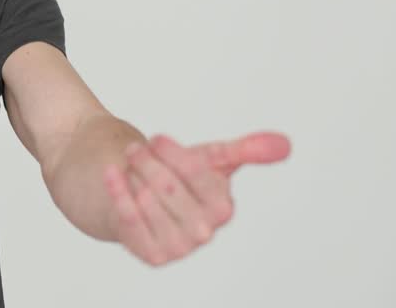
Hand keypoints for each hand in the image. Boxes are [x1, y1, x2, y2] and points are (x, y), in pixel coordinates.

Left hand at [102, 131, 290, 266]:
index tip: (156, 139)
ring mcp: (179, 248)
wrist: (139, 199)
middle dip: (147, 161)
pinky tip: (111, 174)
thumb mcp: (211, 160)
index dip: (171, 152)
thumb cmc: (179, 179)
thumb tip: (284, 144)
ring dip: (133, 175)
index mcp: (223, 208)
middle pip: (166, 185)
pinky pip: (128, 217)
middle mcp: (205, 232)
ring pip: (145, 198)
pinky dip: (117, 190)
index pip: (195, 172)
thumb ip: (246, 151)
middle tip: (136, 151)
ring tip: (132, 169)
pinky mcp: (152, 256)